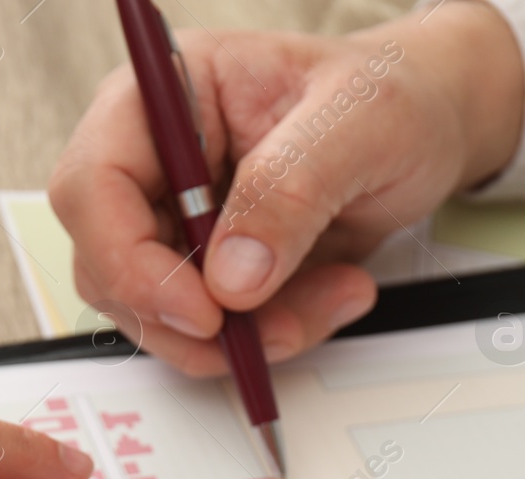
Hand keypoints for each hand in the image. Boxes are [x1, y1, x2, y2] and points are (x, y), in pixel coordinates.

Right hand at [48, 1, 524, 374]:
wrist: (431, 125)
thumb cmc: (394, 95)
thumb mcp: (360, 124)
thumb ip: (290, 189)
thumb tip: (231, 276)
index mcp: (166, 95)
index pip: (93, 185)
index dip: (128, 259)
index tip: (203, 310)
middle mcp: (152, 159)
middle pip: (106, 262)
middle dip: (185, 316)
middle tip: (266, 332)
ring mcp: (170, 218)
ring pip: (151, 310)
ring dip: (236, 335)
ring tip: (326, 301)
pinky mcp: (201, 267)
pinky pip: (202, 330)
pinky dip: (261, 337)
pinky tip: (324, 299)